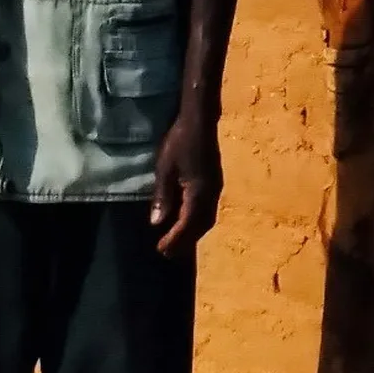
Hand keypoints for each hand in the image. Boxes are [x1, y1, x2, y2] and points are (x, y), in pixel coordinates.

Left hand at [150, 110, 222, 259]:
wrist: (200, 120)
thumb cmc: (179, 142)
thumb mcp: (165, 169)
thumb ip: (162, 197)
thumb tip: (157, 223)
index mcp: (198, 192)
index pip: (187, 224)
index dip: (174, 239)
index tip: (160, 249)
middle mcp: (211, 193)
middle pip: (201, 226)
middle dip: (184, 241)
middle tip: (166, 252)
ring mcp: (216, 187)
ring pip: (207, 218)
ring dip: (192, 233)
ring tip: (175, 241)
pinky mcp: (215, 182)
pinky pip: (209, 209)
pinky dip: (198, 221)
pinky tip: (186, 220)